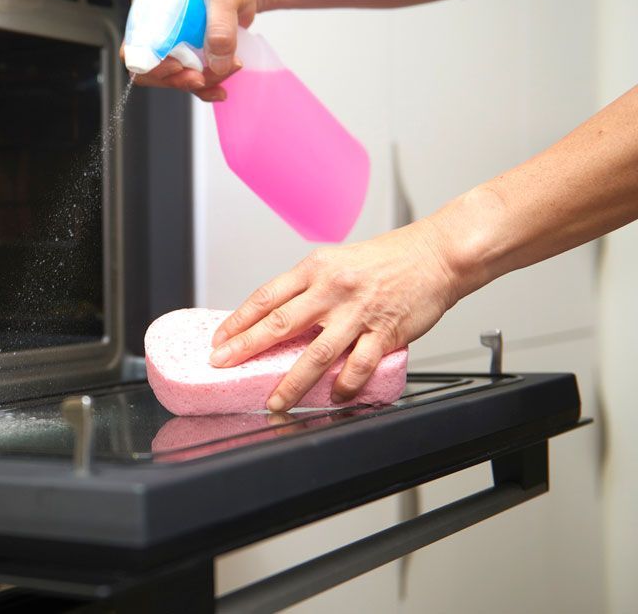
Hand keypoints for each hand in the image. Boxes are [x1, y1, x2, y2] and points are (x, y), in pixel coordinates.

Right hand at [122, 0, 267, 101]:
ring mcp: (178, 45)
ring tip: (227, 69)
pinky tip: (221, 87)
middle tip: (202, 77)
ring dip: (200, 83)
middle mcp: (161, 29)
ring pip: (175, 78)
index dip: (150, 63)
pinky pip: (193, 80)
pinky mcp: (194, 55)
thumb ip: (219, 25)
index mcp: (153, 9)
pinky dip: (207, 88)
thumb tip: (216, 62)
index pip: (135, 46)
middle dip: (178, 78)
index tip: (177, 64)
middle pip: (152, 70)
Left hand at [208, 219, 463, 410]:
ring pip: (316, 353)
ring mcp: (358, 312)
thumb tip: (276, 319)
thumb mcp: (336, 261)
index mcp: (316, 268)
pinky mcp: (385, 331)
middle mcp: (333, 289)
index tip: (220, 339)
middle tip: (223, 365)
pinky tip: (334, 396)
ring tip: (276, 401)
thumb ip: (308, 289)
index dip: (238, 320)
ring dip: (292, 382)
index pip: (266, 297)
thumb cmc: (387, 259)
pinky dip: (344, 385)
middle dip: (246, 348)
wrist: (437, 255)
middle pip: (280, 323)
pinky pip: (359, 365)